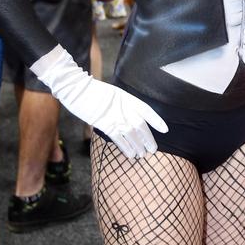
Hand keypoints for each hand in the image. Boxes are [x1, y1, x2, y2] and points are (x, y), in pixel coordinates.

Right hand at [31, 45, 167, 159]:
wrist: (79, 90)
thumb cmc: (95, 91)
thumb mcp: (114, 94)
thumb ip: (123, 105)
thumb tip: (130, 117)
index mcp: (128, 98)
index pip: (147, 111)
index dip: (157, 121)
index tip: (165, 129)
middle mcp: (124, 108)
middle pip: (141, 125)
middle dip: (148, 138)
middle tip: (153, 149)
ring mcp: (115, 117)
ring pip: (131, 134)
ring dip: (138, 145)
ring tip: (144, 154)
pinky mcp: (105, 125)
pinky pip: (118, 138)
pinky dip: (126, 147)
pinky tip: (131, 154)